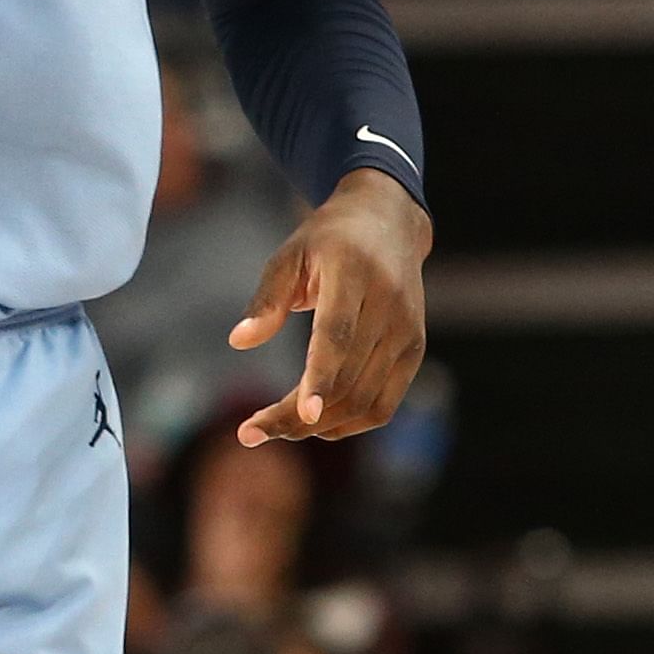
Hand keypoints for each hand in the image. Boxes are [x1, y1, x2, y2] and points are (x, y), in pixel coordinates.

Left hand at [228, 171, 428, 444]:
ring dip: (320, 426)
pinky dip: (350, 423)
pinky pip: (384, 405)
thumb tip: (239, 341)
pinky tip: (315, 424)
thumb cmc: (327, 240)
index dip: (319, 379)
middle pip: (346, 380)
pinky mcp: (414, 350)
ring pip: (365, 400)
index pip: (337, 336)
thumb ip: (267, 299)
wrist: (388, 222)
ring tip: (276, 428)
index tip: (299, 416)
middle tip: (252, 432)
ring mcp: (407, 331)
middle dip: (298, 416)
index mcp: (353, 274)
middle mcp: (388, 306)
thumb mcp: (289, 255)